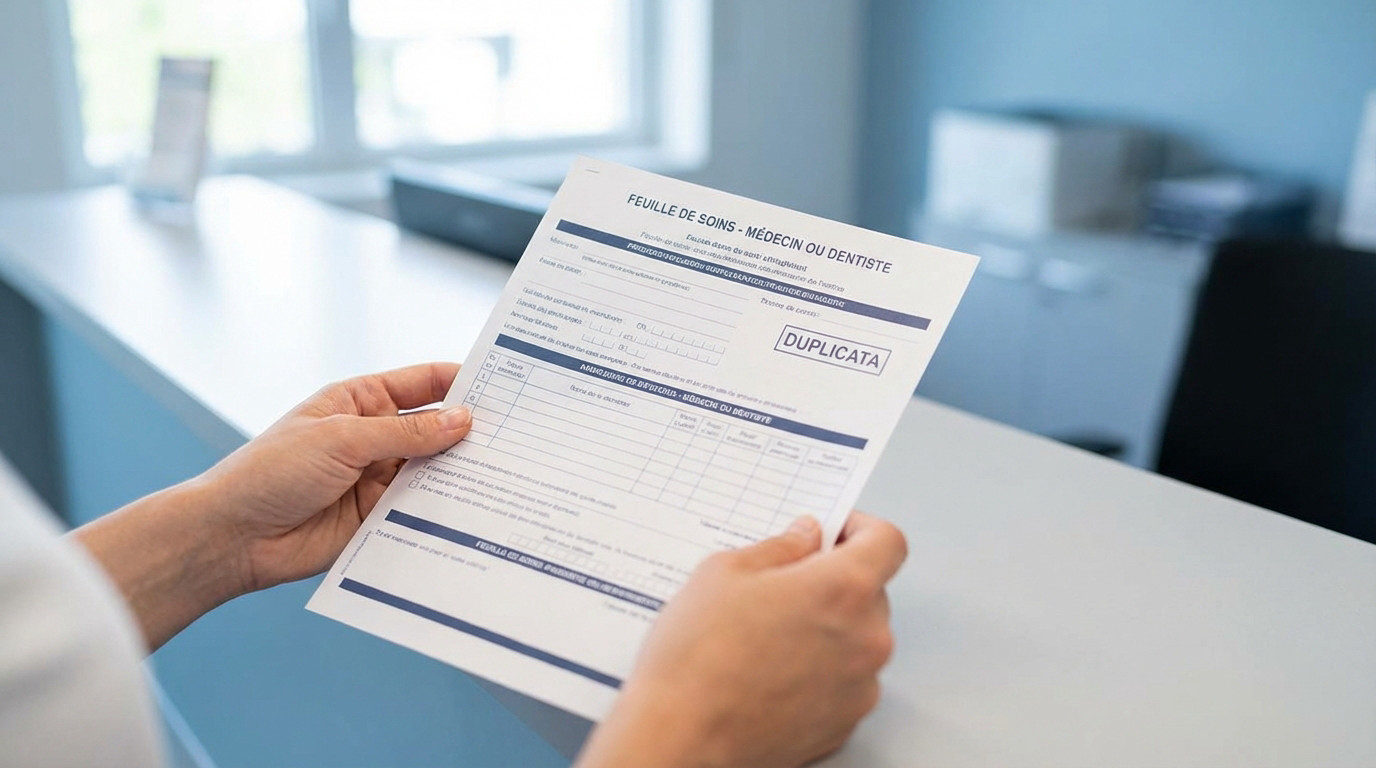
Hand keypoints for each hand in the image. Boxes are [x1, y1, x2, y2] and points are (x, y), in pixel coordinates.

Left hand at [73, 363, 471, 649]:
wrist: (234, 537)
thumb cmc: (272, 472)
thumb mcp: (342, 439)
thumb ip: (407, 433)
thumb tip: (463, 420)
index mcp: (361, 401)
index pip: (424, 384)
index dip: (462, 382)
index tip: (505, 385)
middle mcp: (375, 437)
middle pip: (437, 429)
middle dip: (471, 432)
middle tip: (518, 436)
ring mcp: (378, 479)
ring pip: (435, 472)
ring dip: (462, 474)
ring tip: (507, 474)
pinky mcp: (380, 519)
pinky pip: (422, 511)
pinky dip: (446, 510)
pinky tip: (476, 510)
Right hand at [576, 512, 906, 767]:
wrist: (682, 738)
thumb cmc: (697, 659)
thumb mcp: (725, 572)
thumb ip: (780, 547)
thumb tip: (805, 537)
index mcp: (844, 589)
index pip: (888, 543)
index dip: (861, 529)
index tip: (834, 532)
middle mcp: (867, 639)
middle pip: (871, 592)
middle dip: (833, 581)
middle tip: (782, 586)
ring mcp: (860, 688)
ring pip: (858, 639)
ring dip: (827, 629)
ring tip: (767, 636)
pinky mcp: (845, 724)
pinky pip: (844, 682)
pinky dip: (819, 671)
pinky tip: (772, 672)